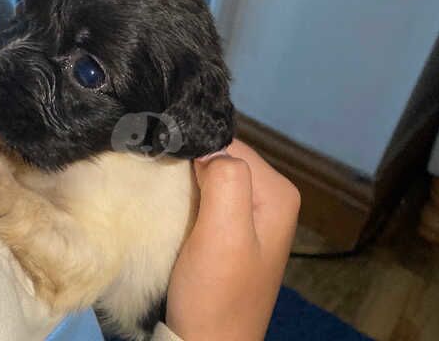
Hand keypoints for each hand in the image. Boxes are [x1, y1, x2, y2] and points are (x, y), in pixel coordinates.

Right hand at [166, 139, 299, 339]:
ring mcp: (251, 217)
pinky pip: (206, 199)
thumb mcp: (225, 233)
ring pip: (210, 178)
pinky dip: (187, 200)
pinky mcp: (231, 232)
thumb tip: (208, 148)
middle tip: (160, 185)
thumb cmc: (217, 292)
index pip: (230, 146)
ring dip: (185, 184)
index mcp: (277, 193)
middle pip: (222, 160)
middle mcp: (270, 199)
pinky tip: (173, 212)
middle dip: (190, 167)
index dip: (196, 153)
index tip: (167, 171)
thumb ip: (226, 180)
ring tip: (163, 198)